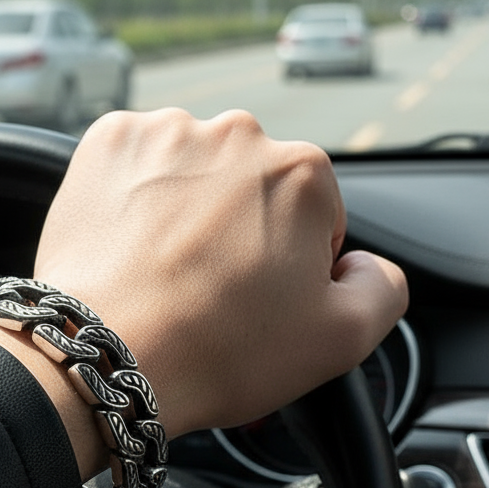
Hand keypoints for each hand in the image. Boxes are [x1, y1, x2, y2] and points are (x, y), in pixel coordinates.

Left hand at [33, 108, 407, 442]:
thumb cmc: (220, 350)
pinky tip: (133, 246)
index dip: (292, 268)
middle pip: (254, 190)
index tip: (258, 302)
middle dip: (242, 233)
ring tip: (166, 273)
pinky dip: (137, 197)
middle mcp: (238, 133)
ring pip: (195, 174)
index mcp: (302, 172)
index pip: (315, 218)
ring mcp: (166, 132)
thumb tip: (366, 262)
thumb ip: (384, 287)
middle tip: (211, 293)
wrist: (105, 355)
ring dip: (189, 212)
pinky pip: (138, 165)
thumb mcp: (342, 340)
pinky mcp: (106, 142)